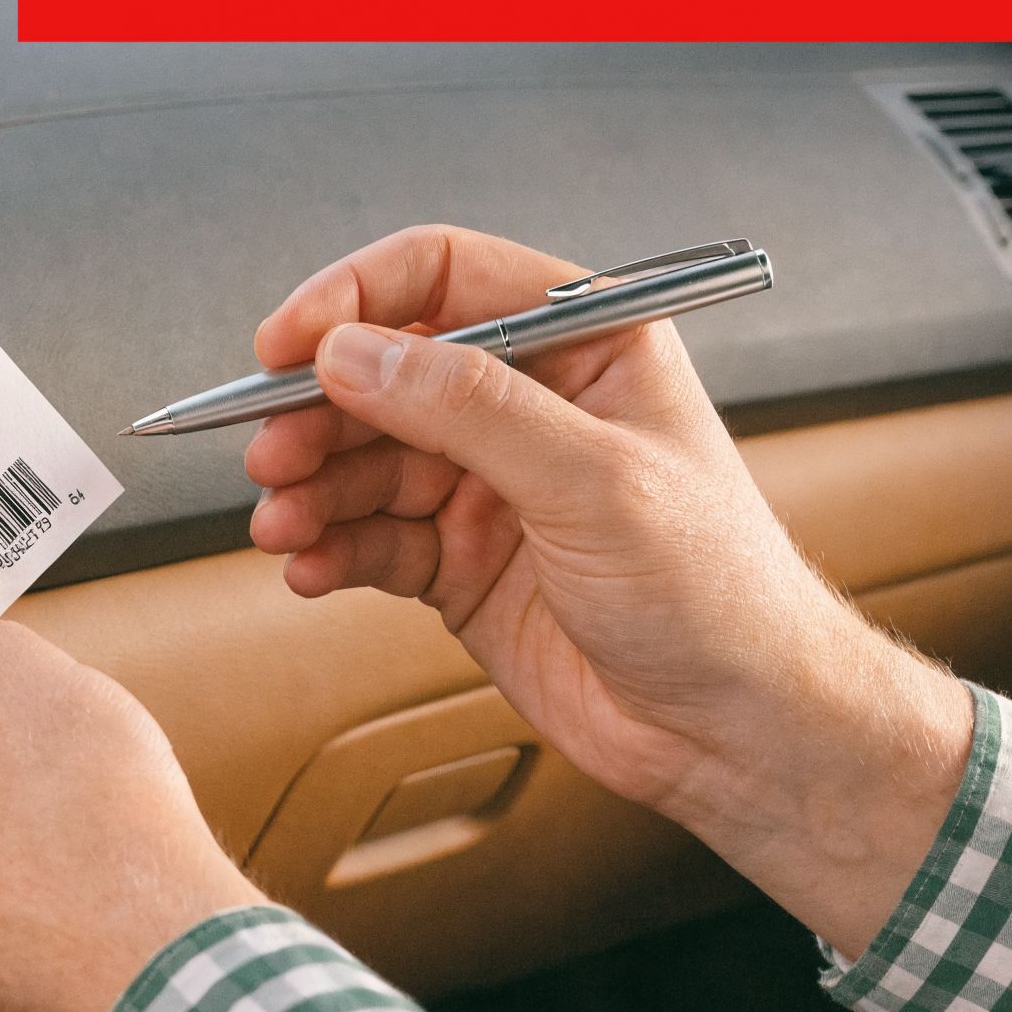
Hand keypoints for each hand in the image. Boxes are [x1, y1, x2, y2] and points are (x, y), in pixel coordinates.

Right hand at [244, 226, 971, 953]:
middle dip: (318, 410)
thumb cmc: (718, 595)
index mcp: (585, 345)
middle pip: (386, 370)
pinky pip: (370, 537)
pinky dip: (329, 549)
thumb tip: (354, 352)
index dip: (356, 298)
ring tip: (283, 523)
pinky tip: (308, 568)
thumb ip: (469, 408)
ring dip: (312, 487)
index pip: (447, 277)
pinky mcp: (461, 563)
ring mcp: (491, 485)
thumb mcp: (595, 482)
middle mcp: (531, 404)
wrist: (738, 734)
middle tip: (273, 453)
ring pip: (364, 458)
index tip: (287, 343)